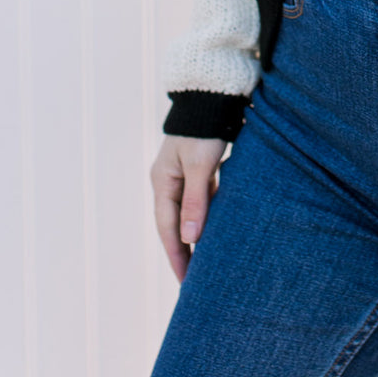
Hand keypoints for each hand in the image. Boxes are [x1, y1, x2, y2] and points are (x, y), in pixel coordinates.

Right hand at [150, 134, 226, 282]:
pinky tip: (215, 231)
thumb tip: (189, 239)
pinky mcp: (196, 168)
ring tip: (204, 264)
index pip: (167, 228)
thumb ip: (196, 201)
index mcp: (162, 181)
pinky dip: (205, 217)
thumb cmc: (205, 128)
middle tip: (193, 283)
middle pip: (173, 224)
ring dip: (194, 237)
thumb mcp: (201, 165)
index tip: (185, 283)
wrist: (212, 94)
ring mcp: (181, 174)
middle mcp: (168, 180)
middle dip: (182, 252)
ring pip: (187, 213)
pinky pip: (199, 200)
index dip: (177, 256)